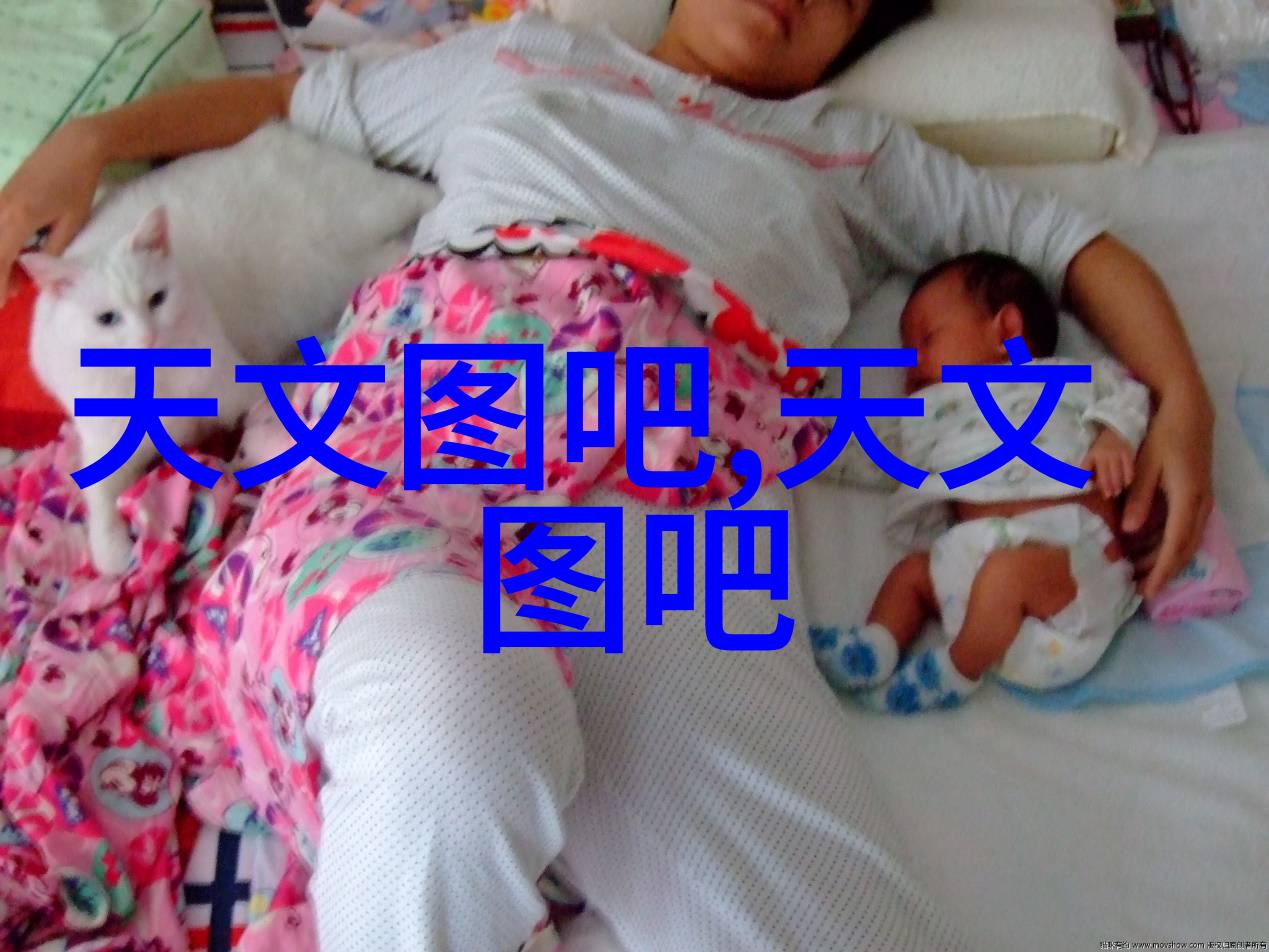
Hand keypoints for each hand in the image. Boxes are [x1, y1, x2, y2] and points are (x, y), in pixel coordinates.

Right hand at [0, 119, 105, 296]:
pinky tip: (15, 256)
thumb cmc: (78, 186)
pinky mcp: (1, 195)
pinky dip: (0, 244)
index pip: (0, 258)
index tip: (0, 303)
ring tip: (16, 279)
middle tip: (9, 295)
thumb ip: (52, 250)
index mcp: (18, 218)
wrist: (73, 148)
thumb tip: (39, 273)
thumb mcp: (71, 224)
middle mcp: (1, 208)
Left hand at [1081, 427, 1134, 499]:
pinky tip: (1127, 484)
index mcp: (1092, 455)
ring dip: (1117, 484)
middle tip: (1108, 496)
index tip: (1089, 490)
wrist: (1115, 430)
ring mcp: (1116, 453)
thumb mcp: (1091, 455)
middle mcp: (1103, 454)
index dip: (1086, 479)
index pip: (1086, 469)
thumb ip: (1087, 468)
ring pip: (1117, 472)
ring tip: (1117, 492)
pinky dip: (1128, 476)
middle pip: (1104, 474)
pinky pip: (1129, 467)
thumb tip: (1082, 482)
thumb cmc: (1101, 447)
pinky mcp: (1127, 452)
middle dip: (1106, 486)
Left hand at [1121, 395, 1214, 598]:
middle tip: (1137, 589)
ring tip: (1136, 572)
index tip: (1146, 592)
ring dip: (1163, 558)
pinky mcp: (1197, 497)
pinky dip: (1167, 543)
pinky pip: (1185, 529)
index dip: (1161, 571)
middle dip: (1162, 571)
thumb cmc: (1164, 435)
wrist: (1189, 412)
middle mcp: (1200, 505)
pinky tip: (1145, 548)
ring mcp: (1201, 501)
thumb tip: (1130, 531)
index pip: (1176, 546)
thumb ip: (1139, 498)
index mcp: (1188, 498)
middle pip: (1184, 549)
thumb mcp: (1146, 465)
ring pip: (1186, 541)